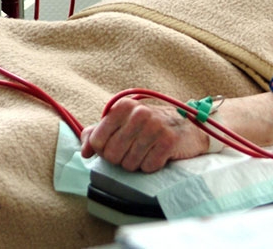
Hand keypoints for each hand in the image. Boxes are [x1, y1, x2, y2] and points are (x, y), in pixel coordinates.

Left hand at [80, 98, 208, 171]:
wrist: (188, 126)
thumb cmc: (150, 125)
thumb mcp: (122, 122)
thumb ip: (97, 133)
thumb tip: (83, 152)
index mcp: (122, 106)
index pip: (97, 141)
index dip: (104, 150)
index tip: (118, 145)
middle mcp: (138, 113)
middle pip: (112, 155)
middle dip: (121, 159)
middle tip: (135, 150)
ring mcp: (154, 126)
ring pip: (129, 164)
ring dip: (137, 164)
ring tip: (147, 151)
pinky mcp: (168, 141)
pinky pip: (148, 167)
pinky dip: (152, 166)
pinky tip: (159, 155)